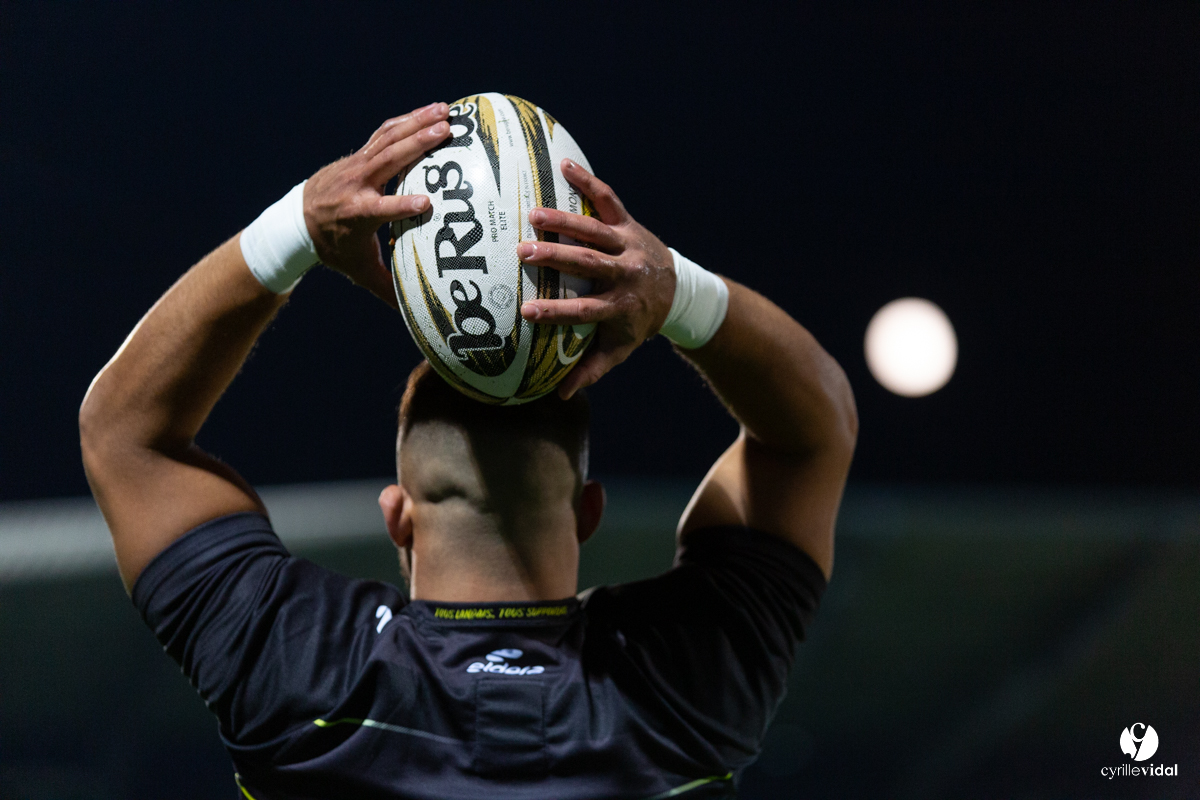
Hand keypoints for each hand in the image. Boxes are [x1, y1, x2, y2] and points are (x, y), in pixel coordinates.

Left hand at [303, 103, 451, 307]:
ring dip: (417, 122)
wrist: (297, 220)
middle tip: (447, 131)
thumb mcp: (358, 271)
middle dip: (417, 145)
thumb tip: (413, 318)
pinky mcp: (359, 155)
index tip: (427, 204)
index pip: (381, 209)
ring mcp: (356, 166)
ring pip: (388, 139)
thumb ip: (387, 290)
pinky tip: (428, 112)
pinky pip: (383, 134)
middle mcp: (355, 186)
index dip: (402, 206)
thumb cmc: (334, 248)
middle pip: (388, 161)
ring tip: (445, 110)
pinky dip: (406, 121)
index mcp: (357, 216)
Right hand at [518, 160, 675, 397]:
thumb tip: (561, 395)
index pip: (586, 310)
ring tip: (533, 214)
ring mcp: (627, 244)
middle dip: (556, 257)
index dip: (558, 313)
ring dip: (565, 221)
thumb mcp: (620, 349)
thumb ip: (592, 370)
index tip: (526, 314)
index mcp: (621, 306)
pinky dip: (588, 181)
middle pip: (589, 264)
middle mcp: (625, 273)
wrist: (676, 289)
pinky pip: (608, 198)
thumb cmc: (638, 323)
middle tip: (522, 252)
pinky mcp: (628, 222)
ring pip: (596, 229)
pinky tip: (564, 165)